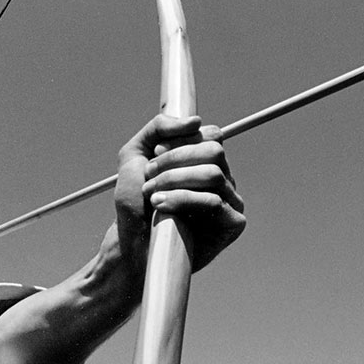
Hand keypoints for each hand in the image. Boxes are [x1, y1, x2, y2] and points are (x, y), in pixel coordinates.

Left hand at [115, 115, 245, 271]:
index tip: (155, 154)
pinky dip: (183, 199)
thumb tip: (197, 120)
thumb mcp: (135, 155)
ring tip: (151, 194)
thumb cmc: (135, 202)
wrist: (131, 242)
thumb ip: (159, 128)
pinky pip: (214, 202)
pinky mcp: (232, 224)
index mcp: (206, 161)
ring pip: (213, 174)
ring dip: (175, 180)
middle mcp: (223, 178)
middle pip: (214, 151)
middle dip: (175, 160)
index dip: (180, 141)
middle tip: (149, 176)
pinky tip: (161, 206)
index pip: (210, 135)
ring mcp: (231, 201)